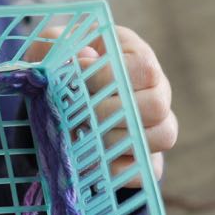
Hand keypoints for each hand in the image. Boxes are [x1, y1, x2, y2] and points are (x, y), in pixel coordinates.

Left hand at [30, 25, 176, 187]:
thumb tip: (84, 58)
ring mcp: (156, 125)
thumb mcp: (51, 48)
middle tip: (79, 114)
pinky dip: (117, 169)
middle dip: (109, 112)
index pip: (145, 67)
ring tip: (82, 135)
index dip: (109, 76)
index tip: (77, 79)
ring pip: (163, 136)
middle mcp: (156, 90)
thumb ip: (57, 44)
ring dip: (115, 139)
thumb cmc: (60, 66)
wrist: (60, 98)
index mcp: (136, 56)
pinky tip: (88, 160)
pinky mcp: (147, 158)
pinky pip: (148, 170)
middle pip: (157, 106)